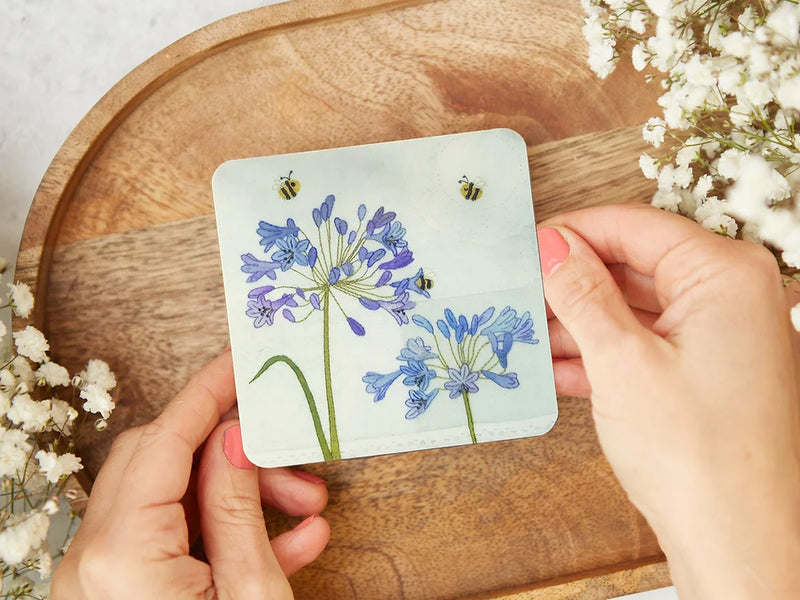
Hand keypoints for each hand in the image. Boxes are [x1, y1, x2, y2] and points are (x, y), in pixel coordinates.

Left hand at [52, 350, 329, 598]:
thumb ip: (236, 510)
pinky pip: (169, 539)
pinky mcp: (117, 591)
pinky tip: (288, 540)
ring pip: (170, 498)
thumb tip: (234, 439)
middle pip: (161, 461)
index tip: (239, 362)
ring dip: (239, 494)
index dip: (208, 393)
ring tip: (305, 508)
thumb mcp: (252, 595)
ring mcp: (101, 576)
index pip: (165, 441)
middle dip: (234, 451)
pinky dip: (223, 532)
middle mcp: (95, 560)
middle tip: (285, 451)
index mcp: (122, 556)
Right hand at [538, 204, 799, 598]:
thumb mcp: (620, 361)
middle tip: (521, 294)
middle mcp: (734, 297)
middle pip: (636, 266)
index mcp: (726, 275)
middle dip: (576, 284)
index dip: (576, 232)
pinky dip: (605, 354)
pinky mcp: (710, 373)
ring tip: (530, 336)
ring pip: (638, 309)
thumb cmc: (697, 455)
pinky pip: (648, 345)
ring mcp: (724, 338)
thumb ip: (583, 293)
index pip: (636, 226)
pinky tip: (560, 370)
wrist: (739, 543)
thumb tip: (553, 245)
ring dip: (583, 323)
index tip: (529, 244)